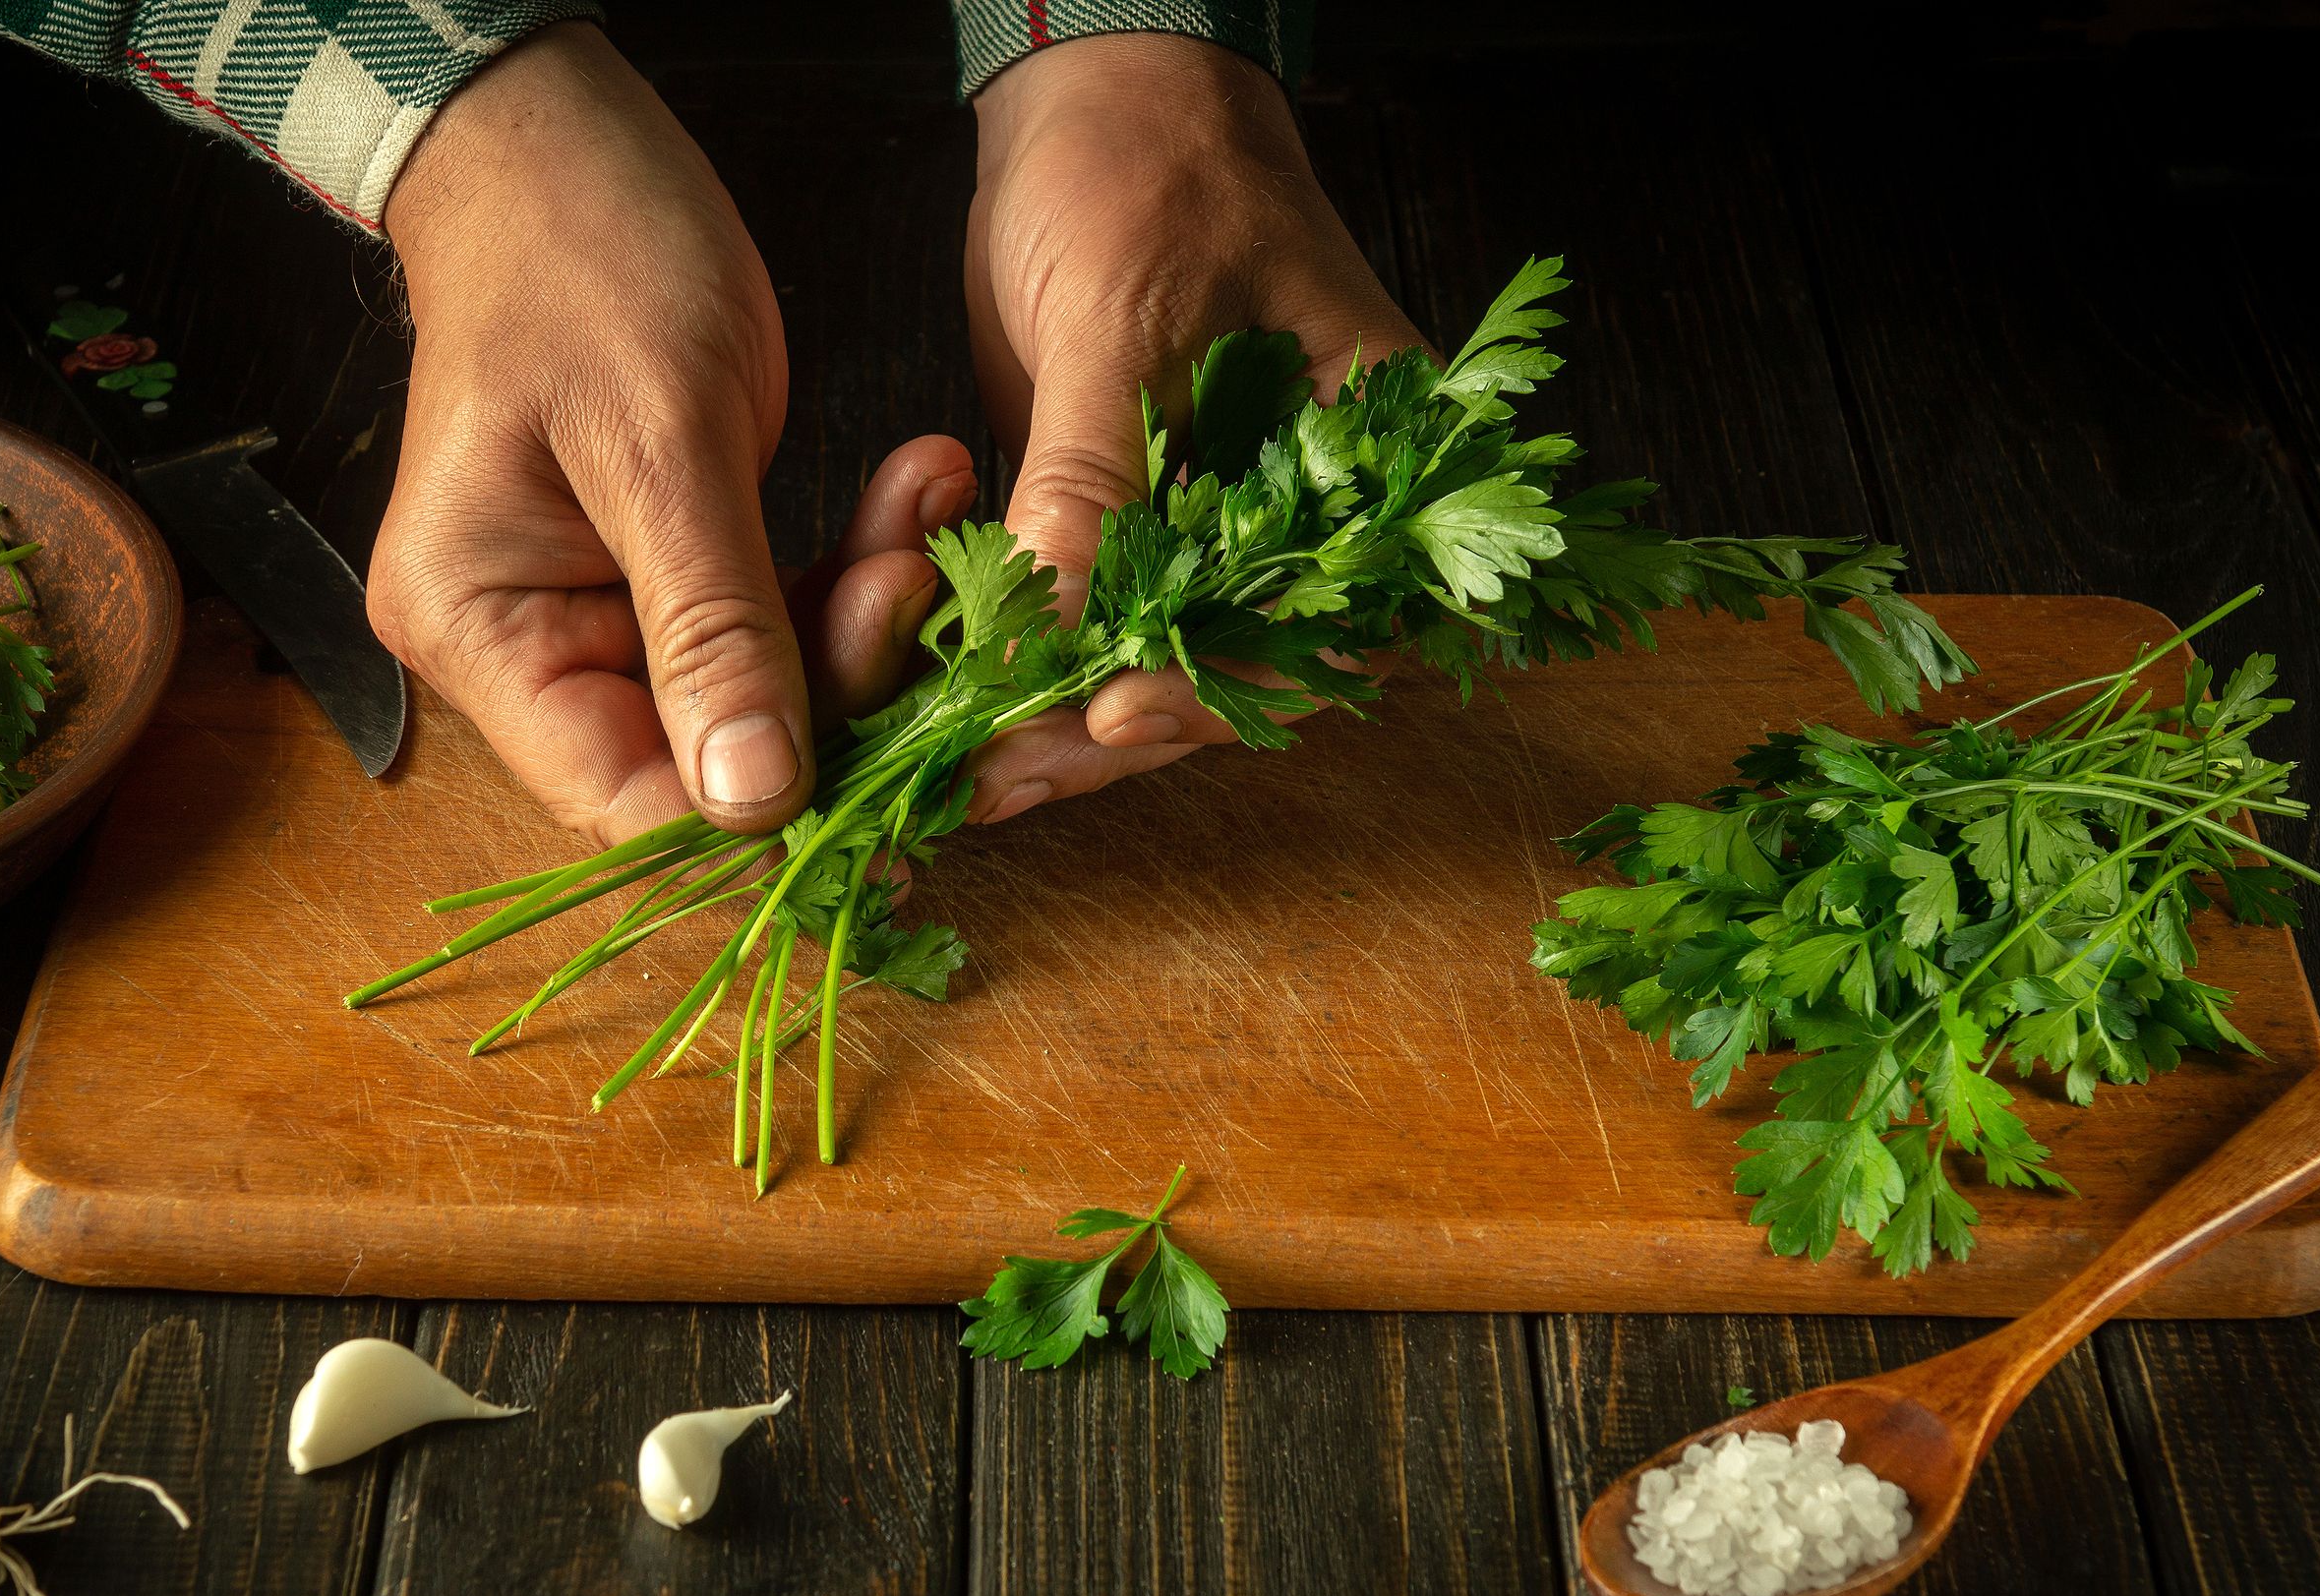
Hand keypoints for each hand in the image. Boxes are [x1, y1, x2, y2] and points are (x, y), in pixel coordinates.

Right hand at [375, 24, 975, 843]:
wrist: (559, 142)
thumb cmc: (579, 255)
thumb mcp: (659, 442)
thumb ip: (711, 628)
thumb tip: (753, 805)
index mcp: (482, 632)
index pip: (625, 796)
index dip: (759, 825)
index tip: (897, 810)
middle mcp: (527, 647)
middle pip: (704, 756)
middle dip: (836, 691)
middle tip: (923, 587)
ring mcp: (598, 612)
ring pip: (763, 691)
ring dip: (863, 619)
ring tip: (923, 518)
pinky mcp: (666, 573)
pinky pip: (776, 620)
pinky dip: (850, 570)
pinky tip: (912, 498)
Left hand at [960, 33, 1425, 822]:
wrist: (1091, 97)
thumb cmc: (1149, 169)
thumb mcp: (1122, 316)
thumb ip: (1095, 474)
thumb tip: (1058, 631)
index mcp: (1373, 458)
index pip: (1320, 627)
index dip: (1219, 693)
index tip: (1109, 720)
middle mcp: (1309, 512)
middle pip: (1227, 672)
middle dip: (1108, 732)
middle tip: (997, 774)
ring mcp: (1219, 525)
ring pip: (1147, 663)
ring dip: (1051, 717)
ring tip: (958, 764)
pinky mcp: (1133, 523)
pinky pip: (1087, 621)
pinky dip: (1020, 662)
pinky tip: (946, 703)